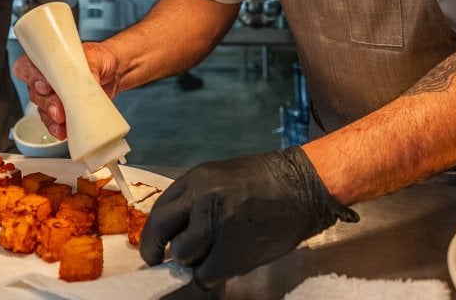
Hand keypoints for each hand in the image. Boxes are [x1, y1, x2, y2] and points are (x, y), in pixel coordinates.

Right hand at [12, 42, 118, 139]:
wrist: (113, 73)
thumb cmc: (99, 59)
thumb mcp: (94, 58)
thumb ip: (88, 69)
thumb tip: (88, 83)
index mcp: (47, 60)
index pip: (27, 67)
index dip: (32, 78)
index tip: (46, 87)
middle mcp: (45, 78)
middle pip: (34, 92)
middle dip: (46, 103)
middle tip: (58, 109)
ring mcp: (52, 96)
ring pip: (42, 109)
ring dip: (50, 118)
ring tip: (61, 122)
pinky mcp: (61, 111)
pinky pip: (52, 122)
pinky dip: (56, 128)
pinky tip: (63, 131)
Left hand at [139, 147, 357, 288]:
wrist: (303, 188)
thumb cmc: (264, 183)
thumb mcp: (221, 179)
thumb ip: (196, 202)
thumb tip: (175, 234)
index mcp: (196, 179)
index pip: (159, 212)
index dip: (153, 236)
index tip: (154, 250)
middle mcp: (200, 198)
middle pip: (162, 234)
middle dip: (159, 252)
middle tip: (165, 262)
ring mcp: (216, 224)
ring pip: (183, 256)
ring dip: (194, 262)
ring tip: (213, 256)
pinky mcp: (232, 249)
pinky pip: (206, 275)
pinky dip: (212, 276)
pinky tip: (225, 266)